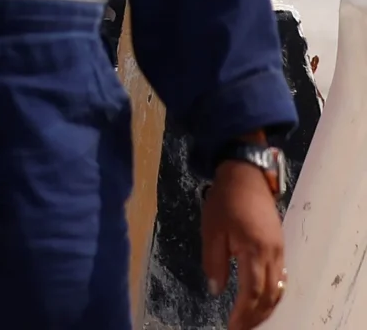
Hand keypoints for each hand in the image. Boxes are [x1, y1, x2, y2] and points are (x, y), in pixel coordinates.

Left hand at [206, 153, 285, 327]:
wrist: (245, 176)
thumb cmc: (224, 201)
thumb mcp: (211, 230)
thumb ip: (214, 262)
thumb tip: (216, 290)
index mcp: (254, 250)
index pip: (252, 291)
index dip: (243, 312)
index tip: (232, 325)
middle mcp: (272, 254)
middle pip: (269, 295)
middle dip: (255, 316)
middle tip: (240, 328)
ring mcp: (279, 250)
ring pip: (278, 289)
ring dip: (266, 308)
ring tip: (250, 321)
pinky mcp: (279, 246)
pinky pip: (280, 278)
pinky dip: (272, 295)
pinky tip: (262, 301)